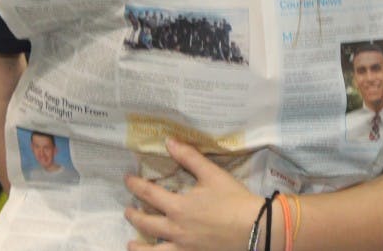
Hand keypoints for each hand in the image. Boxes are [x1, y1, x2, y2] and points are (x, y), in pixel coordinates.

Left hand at [124, 138, 260, 250]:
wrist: (255, 228)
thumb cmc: (233, 200)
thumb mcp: (211, 174)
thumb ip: (189, 157)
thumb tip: (169, 141)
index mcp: (178, 207)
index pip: (149, 194)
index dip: (135, 185)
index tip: (127, 179)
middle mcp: (175, 230)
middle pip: (146, 223)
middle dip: (134, 215)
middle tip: (128, 210)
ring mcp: (183, 248)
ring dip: (138, 247)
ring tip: (130, 244)